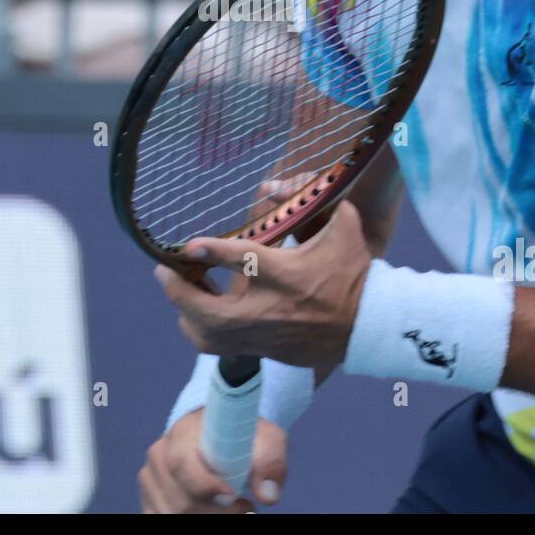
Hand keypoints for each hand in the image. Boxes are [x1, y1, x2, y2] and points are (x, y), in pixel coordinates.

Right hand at [138, 409, 288, 513]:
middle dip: (217, 512)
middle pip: (182, 500)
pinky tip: (210, 511)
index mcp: (183, 432)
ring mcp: (150, 479)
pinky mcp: (149, 499)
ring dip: (207, 517)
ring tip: (231, 507)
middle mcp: (160, 454)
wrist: (221, 437)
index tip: (233, 495)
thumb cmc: (242, 438)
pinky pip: (163, 519)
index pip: (182, 463)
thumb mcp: (266, 439)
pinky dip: (192, 519)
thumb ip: (270, 461)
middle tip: (244, 506)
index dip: (206, 485)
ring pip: (174, 514)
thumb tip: (267, 494)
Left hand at [154, 200, 372, 367]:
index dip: (210, 251)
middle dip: (178, 290)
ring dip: (186, 313)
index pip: (240, 260)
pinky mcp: (266, 351)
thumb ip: (313, 200)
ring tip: (182, 291)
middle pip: (208, 310)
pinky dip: (204, 331)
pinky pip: (222, 348)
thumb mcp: (343, 227)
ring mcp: (265, 335)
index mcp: (285, 273)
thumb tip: (277, 184)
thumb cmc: (354, 273)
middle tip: (164, 270)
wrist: (370, 326)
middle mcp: (269, 308)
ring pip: (208, 335)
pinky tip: (202, 314)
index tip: (187, 244)